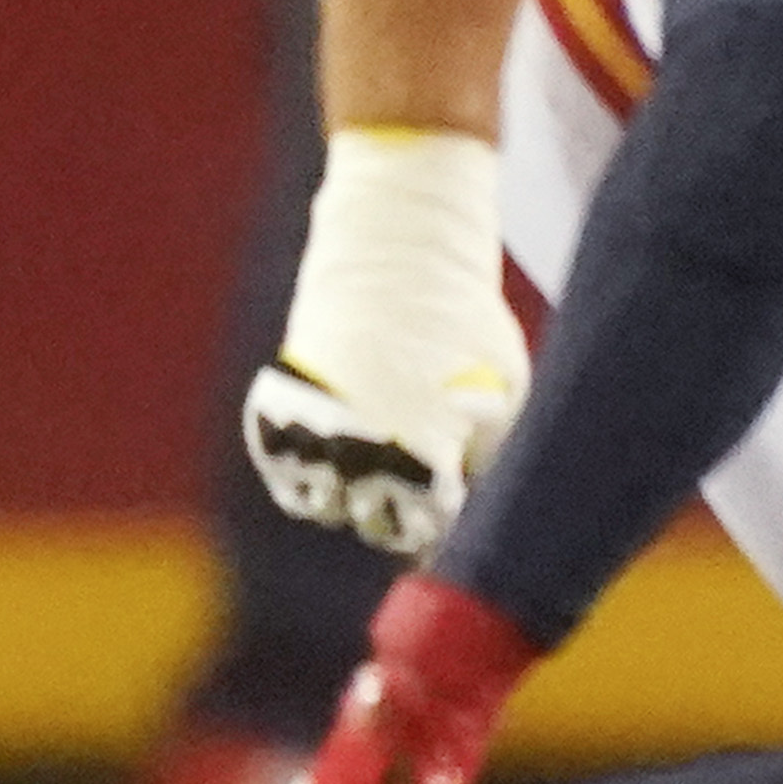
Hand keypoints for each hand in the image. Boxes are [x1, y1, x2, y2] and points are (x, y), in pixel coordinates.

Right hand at [249, 127, 530, 555]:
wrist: (396, 251)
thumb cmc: (465, 321)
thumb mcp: (505, 394)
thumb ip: (488, 458)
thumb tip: (468, 502)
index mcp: (426, 465)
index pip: (430, 532)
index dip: (440, 519)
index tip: (442, 501)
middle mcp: (364, 462)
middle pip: (378, 528)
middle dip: (397, 510)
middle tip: (406, 478)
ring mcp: (314, 441)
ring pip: (329, 509)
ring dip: (350, 495)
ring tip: (370, 460)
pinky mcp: (278, 419)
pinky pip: (289, 480)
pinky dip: (308, 474)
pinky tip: (336, 447)